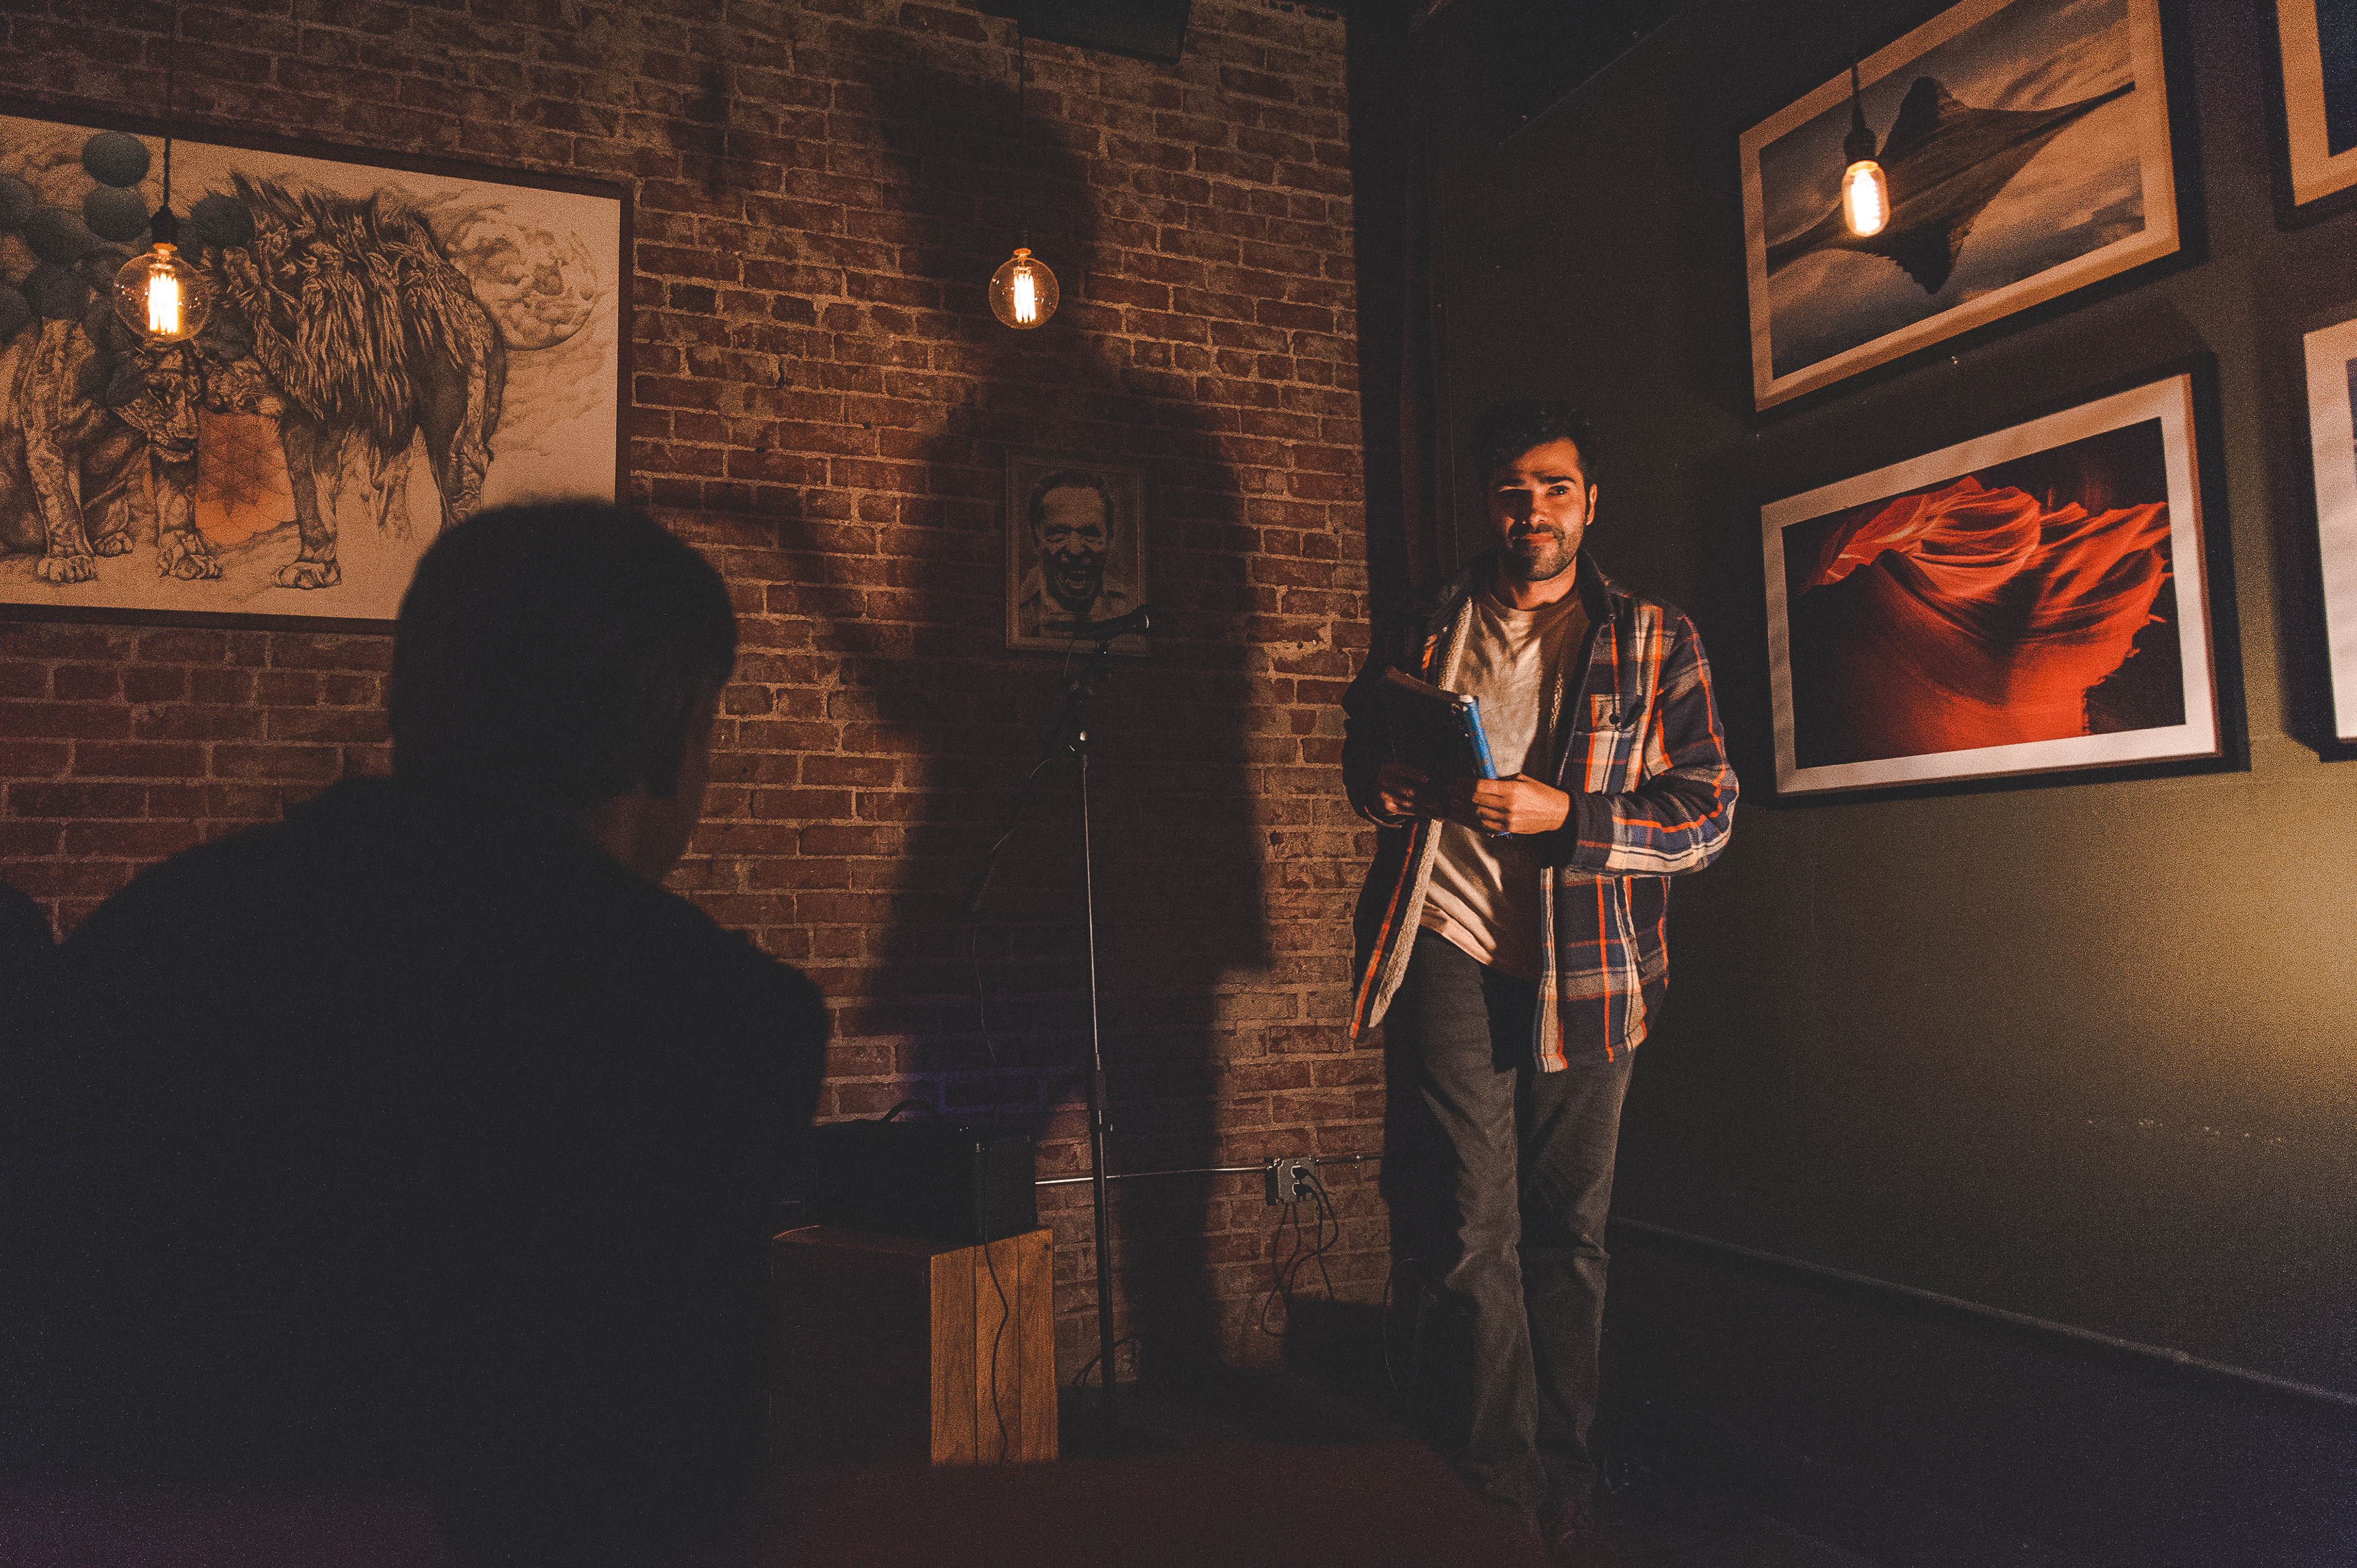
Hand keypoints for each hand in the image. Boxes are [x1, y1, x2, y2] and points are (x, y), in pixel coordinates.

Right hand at [1374, 761, 1442, 821]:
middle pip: (1408, 791)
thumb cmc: (1396, 775)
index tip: (1427, 779)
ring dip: (1427, 810)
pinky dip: (1421, 813)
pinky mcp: (1387, 808)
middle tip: (1440, 805)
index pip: (1404, 770)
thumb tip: (1433, 780)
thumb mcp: (1400, 769)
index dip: (1415, 774)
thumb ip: (1413, 773)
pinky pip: (1407, 811)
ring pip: (1410, 804)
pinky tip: (1432, 815)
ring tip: (1441, 814)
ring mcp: (1385, 796)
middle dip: (1427, 799)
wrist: (1375, 786)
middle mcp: (1386, 782)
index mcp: (1391, 768)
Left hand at [1450, 773, 1572, 835]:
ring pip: (1476, 816)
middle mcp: (1508, 807)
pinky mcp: (1506, 830)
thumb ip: (1500, 781)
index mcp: (1511, 790)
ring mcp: (1506, 821)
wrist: (1556, 813)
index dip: (1465, 784)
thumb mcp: (1521, 779)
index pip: (1481, 787)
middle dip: (1458, 796)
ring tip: (1449, 803)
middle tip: (1448, 790)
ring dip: (1459, 810)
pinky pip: (1482, 826)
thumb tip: (1479, 780)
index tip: (1457, 780)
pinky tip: (1460, 816)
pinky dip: (1469, 821)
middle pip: (1475, 802)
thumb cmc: (1539, 792)